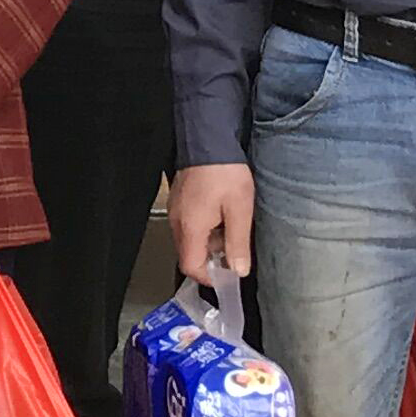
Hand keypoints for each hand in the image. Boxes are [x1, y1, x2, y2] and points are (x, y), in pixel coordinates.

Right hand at [169, 161, 255, 287]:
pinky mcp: (179, 200)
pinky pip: (188, 224)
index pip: (191, 266)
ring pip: (189, 239)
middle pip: (189, 254)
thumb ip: (238, 243)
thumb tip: (239, 270)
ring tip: (230, 225)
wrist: (208, 140)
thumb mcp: (239, 210)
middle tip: (234, 248)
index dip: (209, 277)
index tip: (227, 275)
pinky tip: (220, 213)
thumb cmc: (224, 172)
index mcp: (191, 228)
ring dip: (209, 241)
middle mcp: (178, 221)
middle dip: (212, 258)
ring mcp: (176, 210)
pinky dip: (204, 227)